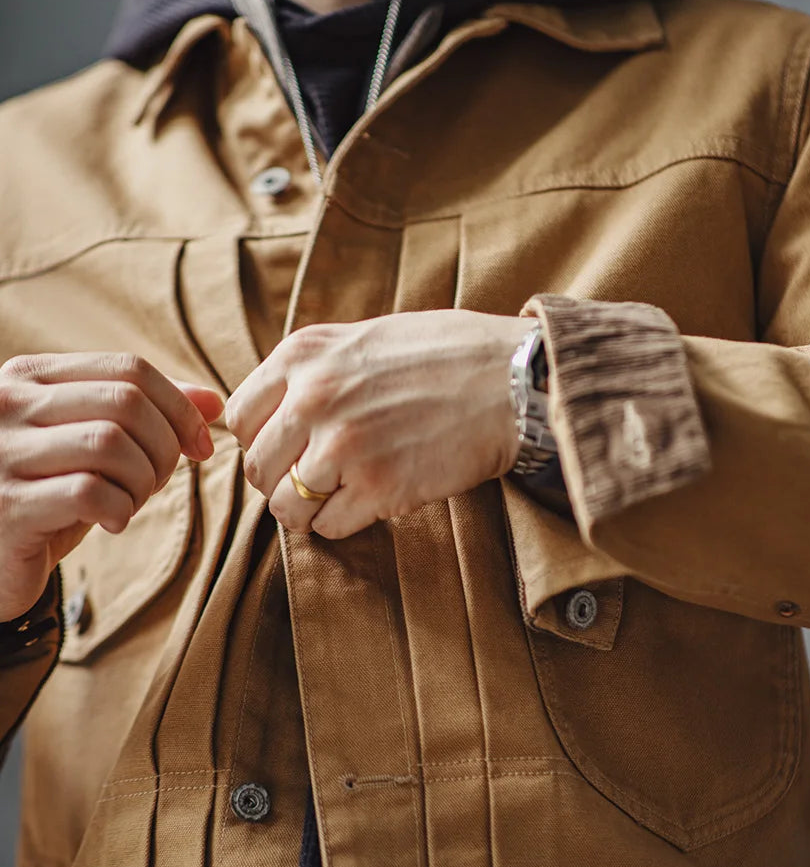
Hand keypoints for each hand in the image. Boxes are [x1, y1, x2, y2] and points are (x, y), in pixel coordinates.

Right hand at [0, 354, 223, 621]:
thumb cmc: (51, 492)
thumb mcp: (97, 445)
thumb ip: (150, 415)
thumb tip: (215, 401)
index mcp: (31, 377)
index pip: (129, 369)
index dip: (180, 407)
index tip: (201, 446)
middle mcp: (6, 405)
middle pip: (125, 402)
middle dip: (165, 446)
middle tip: (159, 480)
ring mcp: (2, 454)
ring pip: (110, 443)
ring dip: (143, 480)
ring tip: (131, 501)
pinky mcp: (7, 506)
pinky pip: (89, 493)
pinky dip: (120, 509)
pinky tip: (112, 521)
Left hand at [225, 310, 536, 538]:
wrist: (512, 380)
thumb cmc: (447, 355)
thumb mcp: (365, 338)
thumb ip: (314, 370)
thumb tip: (276, 413)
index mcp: (304, 355)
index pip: (240, 419)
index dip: (262, 441)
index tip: (289, 448)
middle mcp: (313, 397)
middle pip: (257, 469)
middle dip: (283, 482)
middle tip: (318, 480)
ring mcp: (343, 444)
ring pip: (287, 507)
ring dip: (312, 510)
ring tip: (345, 494)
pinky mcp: (377, 487)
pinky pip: (330, 527)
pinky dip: (346, 523)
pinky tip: (374, 500)